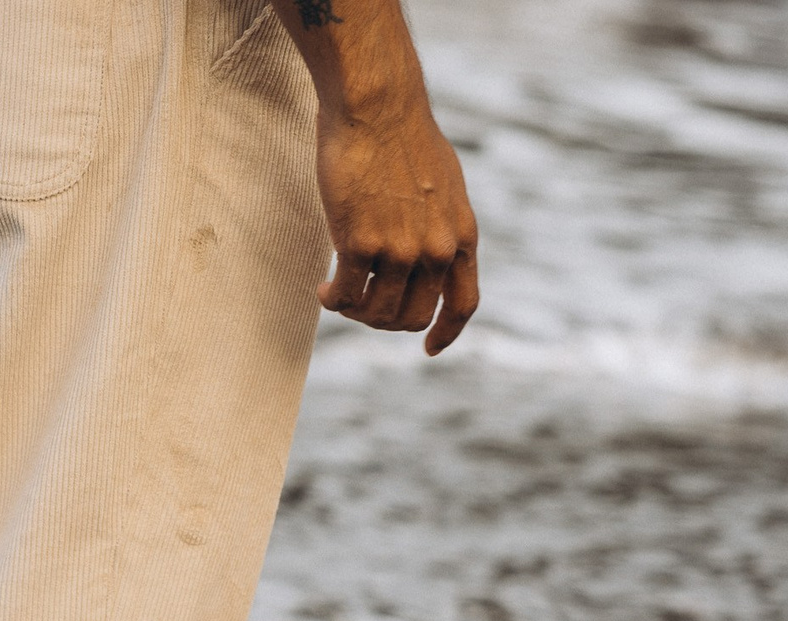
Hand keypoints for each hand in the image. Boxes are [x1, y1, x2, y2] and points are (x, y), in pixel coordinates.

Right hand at [315, 92, 479, 353]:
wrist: (376, 105)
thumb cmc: (403, 134)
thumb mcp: (444, 185)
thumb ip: (441, 225)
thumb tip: (430, 252)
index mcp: (461, 236)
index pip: (463, 304)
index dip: (445, 333)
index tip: (428, 348)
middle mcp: (437, 250)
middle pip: (413, 316)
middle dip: (385, 321)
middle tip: (362, 307)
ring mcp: (400, 251)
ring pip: (377, 313)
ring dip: (356, 312)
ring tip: (339, 294)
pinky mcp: (361, 244)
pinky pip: (346, 295)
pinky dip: (334, 299)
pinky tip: (325, 289)